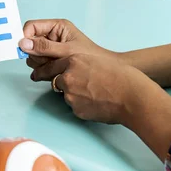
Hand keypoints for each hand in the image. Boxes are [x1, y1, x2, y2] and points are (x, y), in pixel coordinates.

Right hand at [19, 19, 114, 78]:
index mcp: (56, 27)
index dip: (25, 36)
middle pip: (29, 43)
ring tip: (54, 67)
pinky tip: (50, 74)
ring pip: (31, 56)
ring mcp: (49, 50)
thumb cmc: (89, 57)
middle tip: (48, 59)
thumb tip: (23, 43)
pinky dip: (41, 71)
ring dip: (38, 64)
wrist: (101, 74)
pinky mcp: (49, 62)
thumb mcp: (66, 50)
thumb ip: (44, 47)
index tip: (25, 48)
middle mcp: (51, 37)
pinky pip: (37, 66)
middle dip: (35, 53)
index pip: (31, 27)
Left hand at [35, 53, 154, 123]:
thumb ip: (80, 65)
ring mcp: (71, 95)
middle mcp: (68, 77)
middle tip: (65, 86)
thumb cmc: (121, 77)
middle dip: (59, 83)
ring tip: (96, 94)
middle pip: (55, 81)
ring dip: (75, 95)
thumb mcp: (97, 62)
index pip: (52, 66)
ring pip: (67, 95)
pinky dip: (83, 106)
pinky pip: (76, 107)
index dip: (46, 70)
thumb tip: (69, 72)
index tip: (38, 73)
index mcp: (74, 61)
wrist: (132, 96)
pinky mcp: (76, 109)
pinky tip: (98, 103)